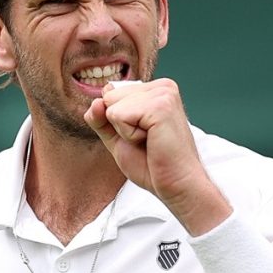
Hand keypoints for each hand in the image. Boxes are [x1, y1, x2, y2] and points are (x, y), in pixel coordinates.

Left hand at [84, 78, 230, 233]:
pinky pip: (118, 115)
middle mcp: (161, 87)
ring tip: (150, 141)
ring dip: (124, 132)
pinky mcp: (160, 105)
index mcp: (155, 91)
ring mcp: (163, 94)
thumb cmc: (153, 165)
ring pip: (111, 105)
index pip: (110, 94)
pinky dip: (128, 135)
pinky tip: (151, 141)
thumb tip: (95, 102)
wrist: (176, 186)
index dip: (117, 122)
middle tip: (147, 141)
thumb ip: (102, 119)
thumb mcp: (118, 138)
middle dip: (119, 125)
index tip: (143, 136)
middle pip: (109, 97)